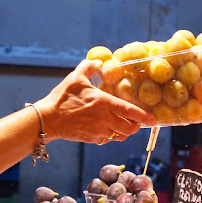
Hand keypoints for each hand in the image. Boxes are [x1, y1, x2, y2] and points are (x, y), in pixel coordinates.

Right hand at [37, 59, 156, 143]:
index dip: (143, 116)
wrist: (48, 119)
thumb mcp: (75, 78)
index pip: (129, 111)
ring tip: (123, 125)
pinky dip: (110, 135)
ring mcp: (98, 131)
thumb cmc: (62, 97)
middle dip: (135, 126)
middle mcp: (104, 119)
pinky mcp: (92, 139)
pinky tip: (106, 128)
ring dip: (123, 132)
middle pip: (128, 128)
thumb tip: (99, 63)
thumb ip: (89, 67)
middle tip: (136, 122)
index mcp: (103, 102)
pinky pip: (107, 139)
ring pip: (119, 136)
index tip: (154, 119)